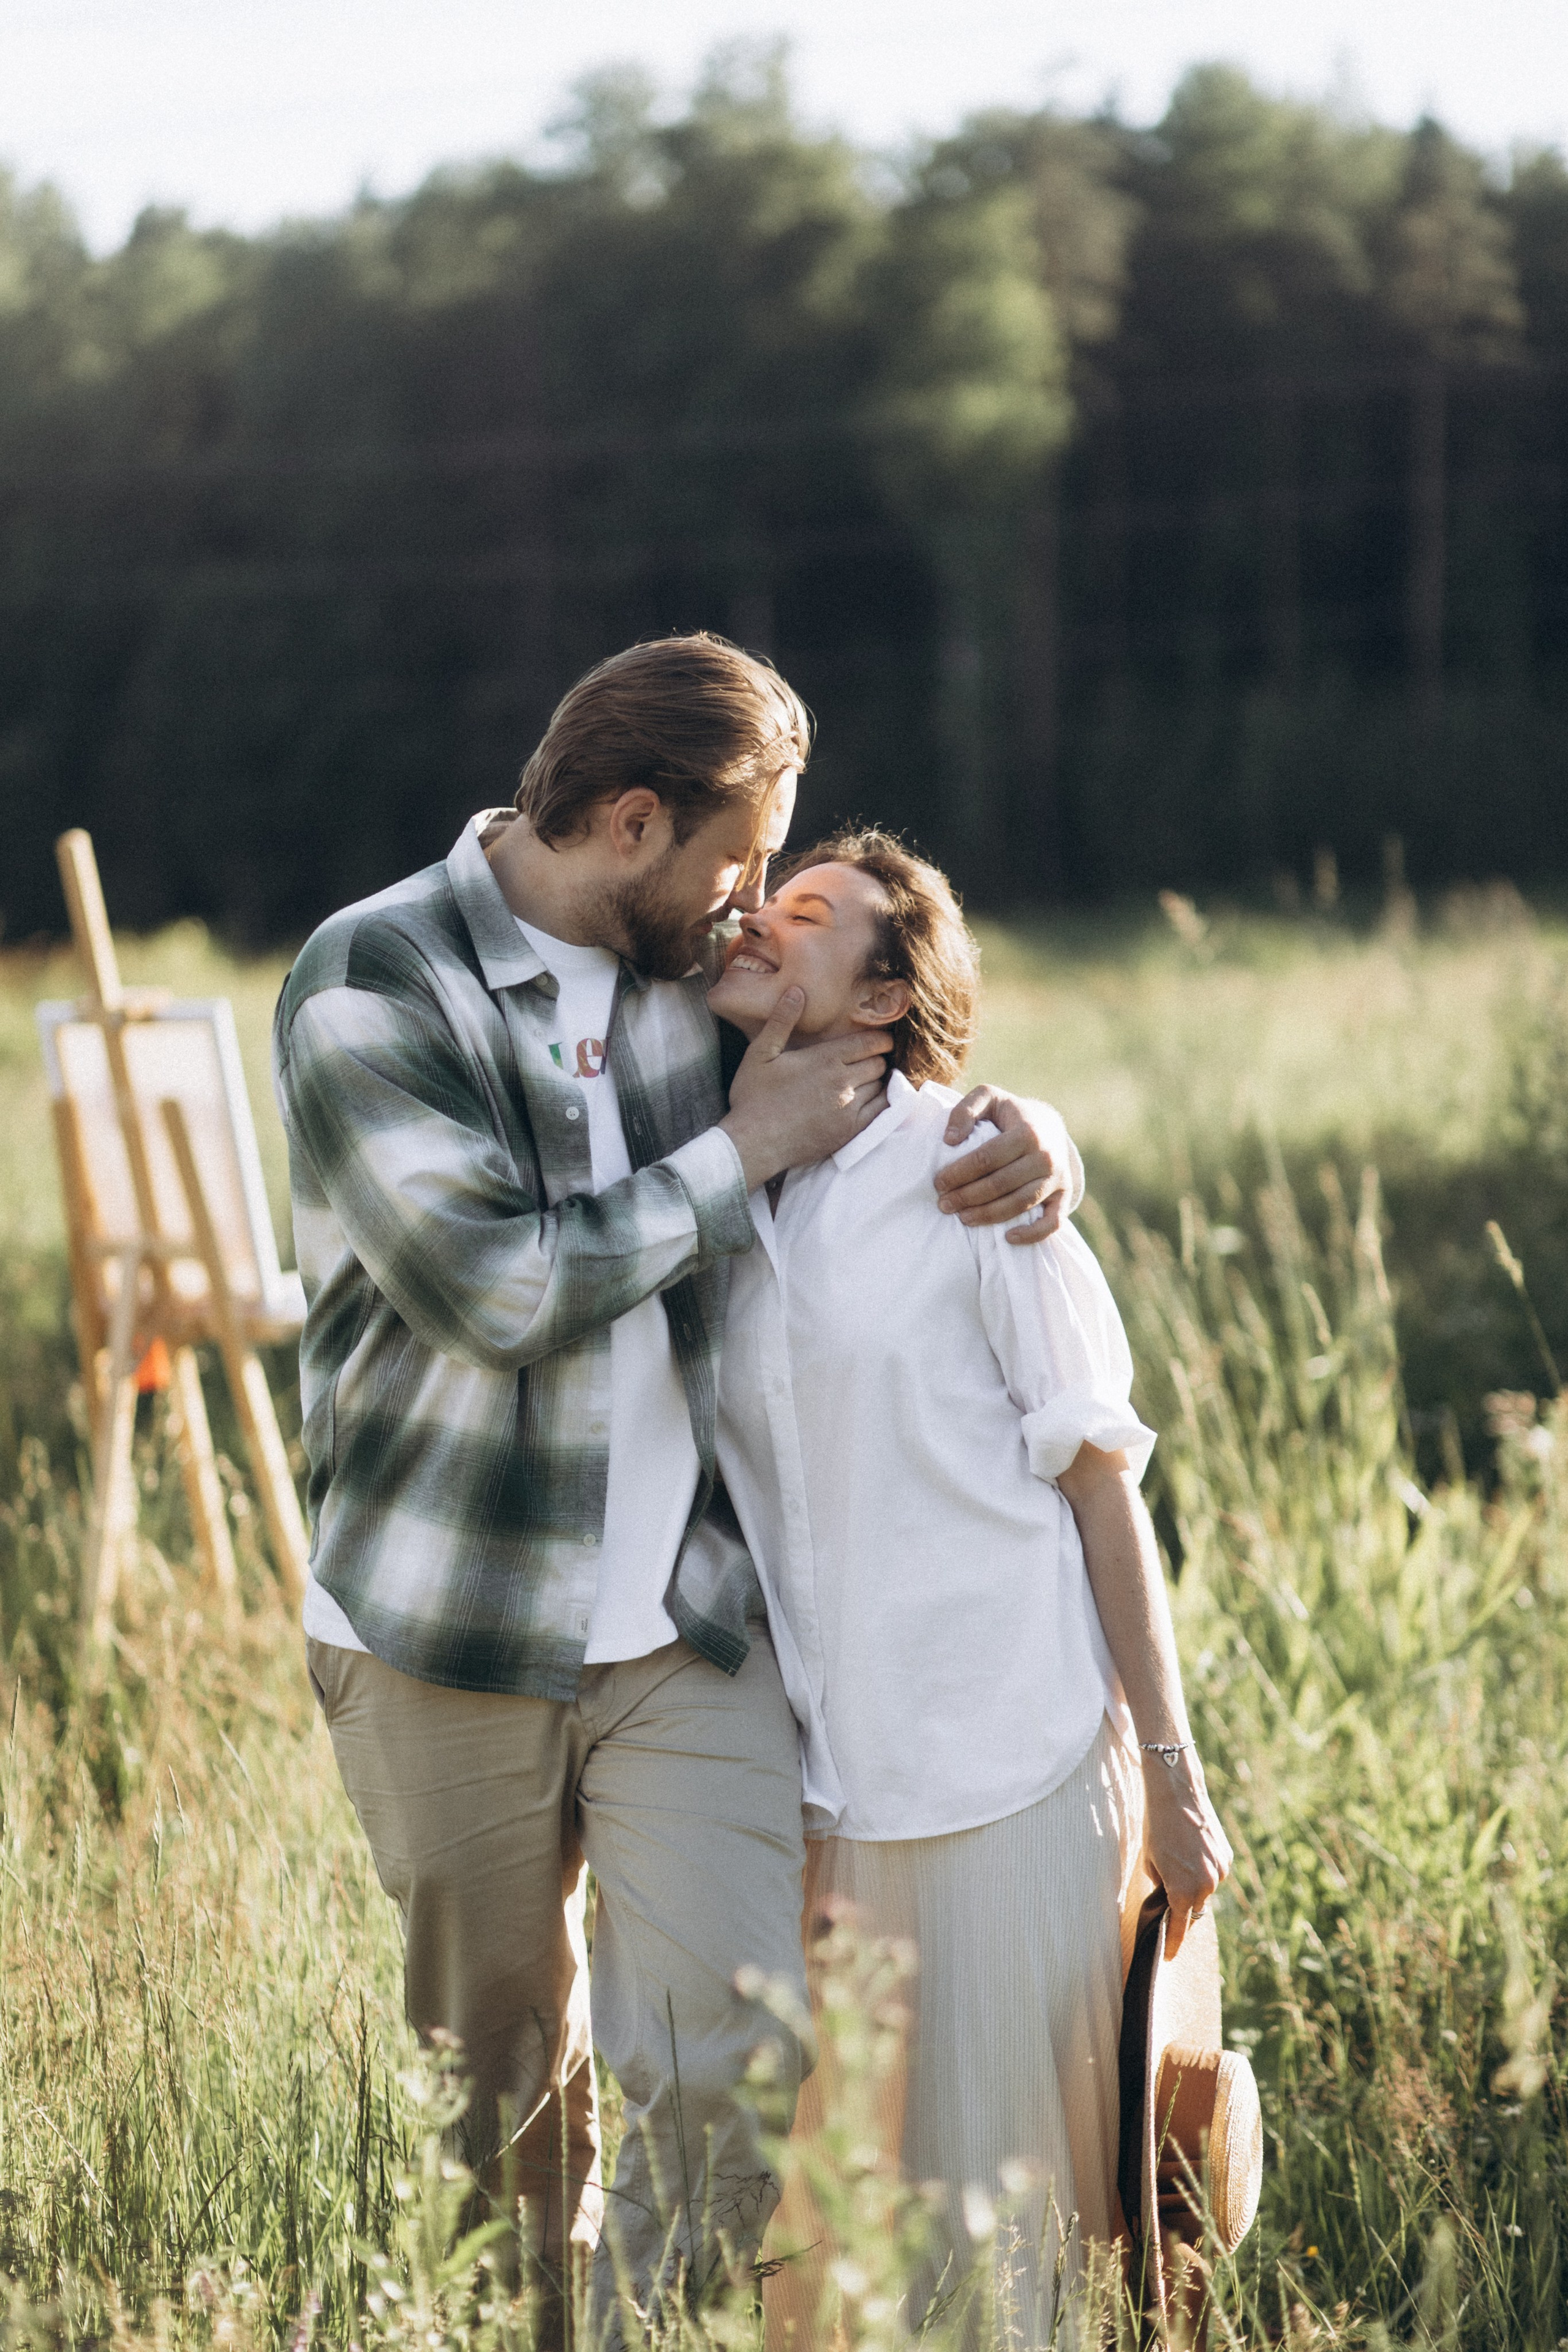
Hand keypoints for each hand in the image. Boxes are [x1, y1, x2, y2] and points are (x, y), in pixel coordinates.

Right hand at [721, 989, 890, 1191]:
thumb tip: (797, 991)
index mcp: (825, 1059)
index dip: (880, 1039)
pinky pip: (880, 1112)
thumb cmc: (753, 1097)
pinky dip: (880, 1103)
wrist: (753, 1143)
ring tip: (865, 1079)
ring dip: (877, 1081)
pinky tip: (868, 1100)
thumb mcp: (760, 1053)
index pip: (870, 1042)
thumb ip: (782, 1021)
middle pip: (879, 1063)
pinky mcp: (850, 1131)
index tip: (879, 1040)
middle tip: (867, 1059)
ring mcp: (848, 1108)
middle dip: (876, 1058)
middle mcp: (842, 1082)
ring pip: (880, 1086)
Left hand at [937, 1088, 1075, 1241]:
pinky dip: (1032, 1234)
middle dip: (967, 1197)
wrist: (1049, 1126)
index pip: (987, 1158)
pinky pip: (1052, 1223)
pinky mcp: (1064, 1197)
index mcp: (1027, 1132)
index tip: (938, 1182)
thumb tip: (950, 1139)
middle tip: (943, 1204)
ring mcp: (1057, 1179)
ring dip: (988, 1216)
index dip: (959, 1173)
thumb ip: (966, 1109)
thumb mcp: (989, 1098)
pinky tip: (1008, 1238)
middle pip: (1000, 1184)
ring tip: (963, 1218)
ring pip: (1019, 1204)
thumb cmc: (1011, 1114)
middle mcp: (1045, 1157)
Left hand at [1141, 1752, 1233, 1957]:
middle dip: (1183, 1911)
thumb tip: (1169, 1897)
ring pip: (1205, 1891)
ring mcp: (1219, 1872)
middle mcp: (1206, 1886)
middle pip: (1194, 1910)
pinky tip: (1192, 1854)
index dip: (1173, 1943)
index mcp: (1182, 1891)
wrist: (1176, 1794)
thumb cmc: (1155, 1827)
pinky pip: (1214, 1874)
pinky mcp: (1226, 1858)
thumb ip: (1161, 1886)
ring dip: (1194, 1888)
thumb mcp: (1149, 1862)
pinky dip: (1204, 1872)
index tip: (1168, 1955)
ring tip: (1179, 1866)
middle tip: (1170, 1905)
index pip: (1178, 1928)